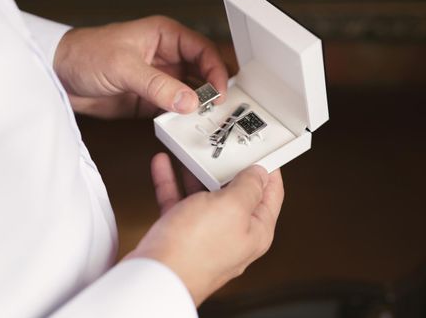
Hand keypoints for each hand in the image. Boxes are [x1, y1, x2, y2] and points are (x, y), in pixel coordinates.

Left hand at [53, 16, 227, 118]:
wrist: (59, 77)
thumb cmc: (85, 54)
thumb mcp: (124, 66)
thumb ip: (157, 85)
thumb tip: (188, 101)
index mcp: (166, 36)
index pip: (203, 51)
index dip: (215, 70)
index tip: (218, 92)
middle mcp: (168, 57)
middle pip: (203, 73)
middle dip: (213, 90)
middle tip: (218, 108)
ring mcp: (161, 80)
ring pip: (191, 93)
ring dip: (199, 107)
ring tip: (206, 119)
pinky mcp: (152, 100)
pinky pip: (175, 110)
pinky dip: (182, 119)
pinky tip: (185, 126)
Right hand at [125, 153, 284, 305]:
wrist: (154, 277)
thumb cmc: (195, 250)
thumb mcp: (232, 206)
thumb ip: (248, 187)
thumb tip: (259, 174)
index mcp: (256, 231)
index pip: (271, 194)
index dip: (269, 170)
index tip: (262, 150)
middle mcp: (233, 234)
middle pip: (236, 194)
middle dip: (227, 168)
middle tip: (221, 147)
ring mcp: (205, 236)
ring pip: (204, 196)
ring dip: (196, 173)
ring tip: (190, 153)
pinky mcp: (179, 236)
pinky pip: (178, 203)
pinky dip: (171, 184)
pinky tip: (163, 166)